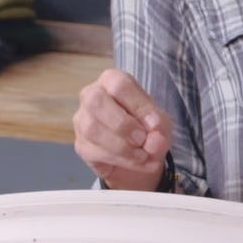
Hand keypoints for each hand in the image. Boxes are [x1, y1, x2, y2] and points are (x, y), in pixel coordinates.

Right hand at [73, 68, 172, 190]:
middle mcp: (92, 95)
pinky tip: (136, 162)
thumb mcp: (160, 123)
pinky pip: (94, 151)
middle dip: (122, 124)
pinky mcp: (81, 144)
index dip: (138, 105)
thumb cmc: (147, 126)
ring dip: (122, 147)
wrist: (139, 154)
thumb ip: (159, 128)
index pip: (119, 84)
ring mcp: (82, 120)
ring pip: (92, 129)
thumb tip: (154, 140)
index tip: (154, 124)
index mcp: (112, 80)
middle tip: (142, 139)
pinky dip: (120, 160)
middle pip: (96, 102)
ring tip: (143, 155)